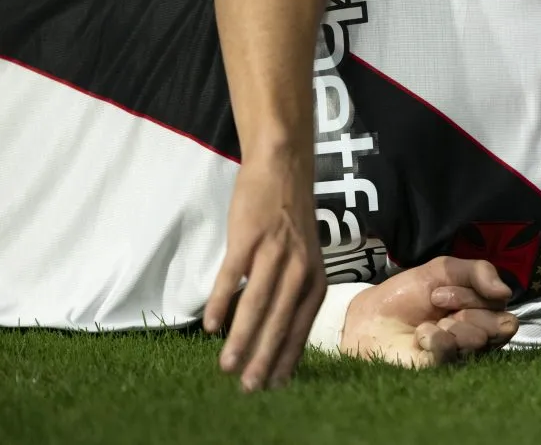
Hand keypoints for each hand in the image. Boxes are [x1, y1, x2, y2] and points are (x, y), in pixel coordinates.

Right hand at [203, 153, 326, 391]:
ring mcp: (274, 251)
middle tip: (250, 389)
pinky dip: (220, 300)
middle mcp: (299, 267)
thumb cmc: (290, 218)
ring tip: (227, 367)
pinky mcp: (248, 236)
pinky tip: (210, 326)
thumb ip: (292, 291)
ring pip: (258, 303)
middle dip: (265, 358)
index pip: (302, 325)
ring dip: (241, 337)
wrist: (283, 166)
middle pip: (281, 320)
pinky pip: (232, 274)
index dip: (288, 356)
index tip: (274, 386)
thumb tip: (273, 331)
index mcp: (315, 276)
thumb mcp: (303, 256)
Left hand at [341, 257, 518, 366]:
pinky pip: (453, 352)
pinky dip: (434, 339)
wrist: (371, 318)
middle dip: (465, 304)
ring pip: (480, 339)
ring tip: (427, 323)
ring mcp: (463, 355)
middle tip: (435, 302)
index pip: (501, 302)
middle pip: (500, 323)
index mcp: (481, 310)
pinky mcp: (445, 371)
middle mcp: (479, 335)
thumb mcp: (444, 269)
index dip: (474, 292)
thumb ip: (479, 271)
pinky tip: (420, 337)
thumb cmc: (408, 295)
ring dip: (450, 323)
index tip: (440, 289)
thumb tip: (506, 292)